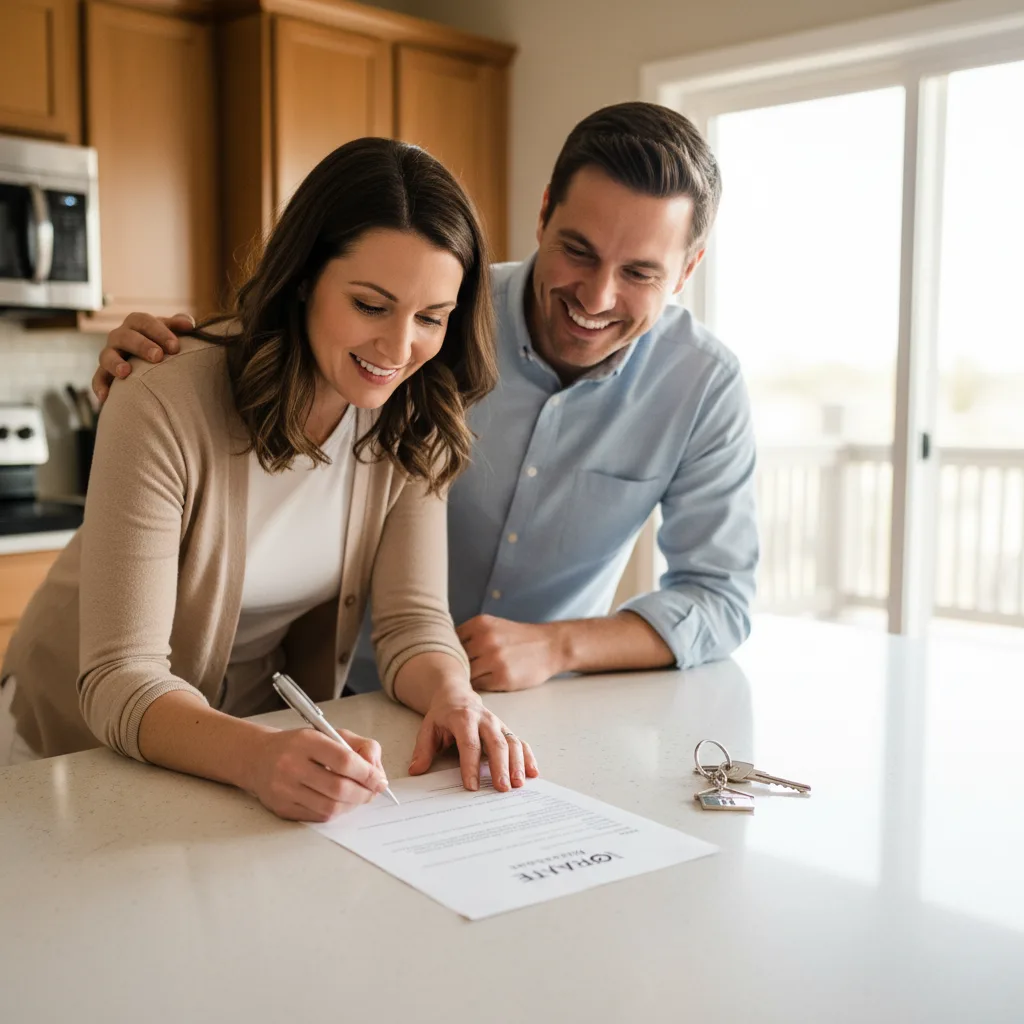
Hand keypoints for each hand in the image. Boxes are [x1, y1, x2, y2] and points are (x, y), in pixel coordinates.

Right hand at [92, 311, 194, 403]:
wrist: (149, 361)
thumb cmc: (163, 343)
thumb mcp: (170, 332)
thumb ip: (179, 325)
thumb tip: (189, 324)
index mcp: (137, 323)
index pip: (144, 321)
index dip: (159, 332)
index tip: (175, 347)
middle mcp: (120, 336)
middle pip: (125, 336)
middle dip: (141, 345)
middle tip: (157, 356)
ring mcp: (110, 354)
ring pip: (106, 355)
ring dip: (115, 363)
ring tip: (125, 372)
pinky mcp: (104, 372)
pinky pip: (98, 378)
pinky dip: (100, 386)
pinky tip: (105, 397)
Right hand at [244, 726, 389, 821]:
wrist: (258, 757)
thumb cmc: (301, 745)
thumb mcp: (330, 734)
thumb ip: (359, 747)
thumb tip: (378, 772)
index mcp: (307, 741)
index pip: (344, 760)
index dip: (368, 773)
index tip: (380, 780)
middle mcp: (292, 765)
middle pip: (338, 788)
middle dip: (363, 793)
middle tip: (373, 792)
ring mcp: (284, 789)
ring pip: (329, 807)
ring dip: (352, 805)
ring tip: (358, 798)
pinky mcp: (282, 808)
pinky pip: (318, 817)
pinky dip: (336, 812)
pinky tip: (340, 803)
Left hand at [407, 681, 538, 792]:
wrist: (457, 695)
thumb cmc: (443, 716)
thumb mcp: (428, 728)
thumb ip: (423, 749)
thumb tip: (416, 770)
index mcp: (463, 718)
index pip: (469, 744)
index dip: (470, 766)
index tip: (471, 786)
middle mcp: (485, 720)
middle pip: (496, 743)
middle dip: (500, 767)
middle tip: (502, 788)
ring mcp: (498, 724)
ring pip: (512, 743)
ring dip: (517, 764)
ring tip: (518, 784)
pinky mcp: (507, 730)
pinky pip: (520, 742)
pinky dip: (528, 757)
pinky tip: (533, 773)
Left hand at [457, 615, 564, 691]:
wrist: (551, 646)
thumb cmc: (519, 639)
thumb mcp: (494, 626)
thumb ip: (471, 635)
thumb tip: (444, 651)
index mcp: (480, 624)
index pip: (450, 641)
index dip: (449, 652)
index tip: (451, 659)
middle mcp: (484, 639)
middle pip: (456, 659)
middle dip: (457, 667)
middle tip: (458, 673)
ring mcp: (493, 659)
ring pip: (466, 674)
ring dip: (467, 679)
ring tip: (472, 679)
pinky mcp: (502, 677)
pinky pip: (479, 685)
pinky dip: (480, 686)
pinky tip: (486, 682)